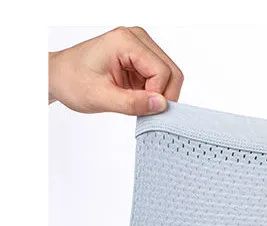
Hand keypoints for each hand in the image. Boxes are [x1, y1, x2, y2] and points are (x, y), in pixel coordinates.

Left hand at [49, 26, 183, 115]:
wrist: (57, 76)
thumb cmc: (71, 81)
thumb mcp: (99, 97)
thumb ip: (132, 103)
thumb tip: (160, 105)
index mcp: (126, 41)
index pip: (162, 71)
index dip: (157, 95)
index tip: (142, 109)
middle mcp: (137, 38)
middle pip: (171, 72)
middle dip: (162, 96)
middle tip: (145, 110)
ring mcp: (140, 46)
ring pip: (169, 76)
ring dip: (157, 95)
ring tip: (135, 102)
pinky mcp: (141, 57)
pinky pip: (160, 78)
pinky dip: (152, 93)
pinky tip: (135, 96)